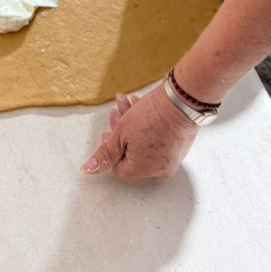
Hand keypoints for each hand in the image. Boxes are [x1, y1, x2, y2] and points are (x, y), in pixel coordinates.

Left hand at [82, 86, 197, 179]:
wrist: (181, 102)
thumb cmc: (152, 117)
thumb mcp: (120, 134)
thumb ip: (105, 153)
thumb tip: (89, 170)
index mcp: (144, 170)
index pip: (119, 167)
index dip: (111, 149)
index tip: (109, 133)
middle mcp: (160, 169)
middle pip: (132, 154)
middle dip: (121, 133)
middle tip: (117, 115)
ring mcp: (172, 157)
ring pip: (145, 145)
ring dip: (133, 125)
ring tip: (128, 104)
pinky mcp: (180, 145)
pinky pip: (159, 141)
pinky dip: (149, 128)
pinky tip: (141, 107)